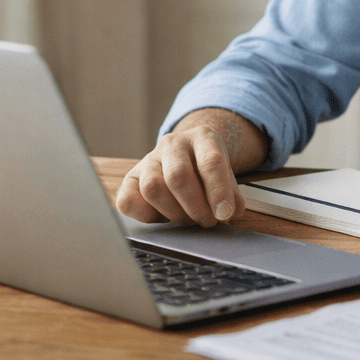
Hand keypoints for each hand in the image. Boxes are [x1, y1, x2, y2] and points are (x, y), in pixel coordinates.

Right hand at [114, 108, 268, 226]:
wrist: (186, 154)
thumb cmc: (206, 169)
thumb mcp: (226, 174)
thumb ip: (231, 193)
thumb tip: (231, 211)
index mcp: (202, 137)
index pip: (210, 161)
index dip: (218, 191)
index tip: (224, 214)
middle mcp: (172, 144)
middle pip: (178, 177)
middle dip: (196, 207)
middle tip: (207, 221)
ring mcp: (148, 159)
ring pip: (152, 188)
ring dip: (173, 213)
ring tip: (188, 219)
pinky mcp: (130, 178)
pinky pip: (127, 201)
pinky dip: (144, 216)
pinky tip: (163, 217)